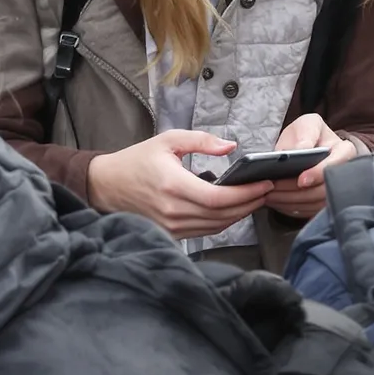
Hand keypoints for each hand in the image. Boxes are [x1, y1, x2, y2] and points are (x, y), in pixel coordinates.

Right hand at [84, 130, 269, 239]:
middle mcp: (172, 211)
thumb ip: (202, 141)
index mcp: (174, 186)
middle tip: (268, 190)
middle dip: (250, 203)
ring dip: (240, 214)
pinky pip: (203, 231)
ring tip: (256, 198)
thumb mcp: (169, 140)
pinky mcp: (169, 233)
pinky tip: (234, 209)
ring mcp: (170, 226)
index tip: (265, 183)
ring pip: (215, 226)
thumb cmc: (137, 161)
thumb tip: (231, 146)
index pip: (218, 198)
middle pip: (221, 215)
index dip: (246, 193)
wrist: (105, 185)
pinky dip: (222, 222)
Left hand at [264, 111, 359, 220]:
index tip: (301, 180)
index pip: (337, 164)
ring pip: (315, 203)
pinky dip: (290, 208)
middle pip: (324, 189)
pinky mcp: (322, 203)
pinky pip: (308, 212)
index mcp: (344, 150)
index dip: (319, 173)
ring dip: (290, 201)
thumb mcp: (307, 125)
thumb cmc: (307, 135)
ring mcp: (334, 190)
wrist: (305, 147)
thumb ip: (306, 134)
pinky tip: (276, 201)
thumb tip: (302, 150)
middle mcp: (344, 173)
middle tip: (273, 188)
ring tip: (269, 194)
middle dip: (296, 191)